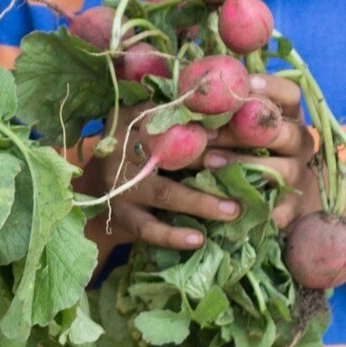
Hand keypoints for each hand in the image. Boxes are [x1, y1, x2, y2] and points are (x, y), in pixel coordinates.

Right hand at [84, 102, 245, 254]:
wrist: (101, 188)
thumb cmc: (143, 150)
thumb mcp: (153, 126)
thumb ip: (182, 116)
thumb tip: (232, 107)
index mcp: (129, 120)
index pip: (161, 114)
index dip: (193, 120)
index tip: (224, 128)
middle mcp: (119, 150)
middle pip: (164, 153)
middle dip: (206, 161)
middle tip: (244, 169)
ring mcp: (118, 185)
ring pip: (162, 192)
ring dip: (200, 202)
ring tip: (233, 210)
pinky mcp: (122, 215)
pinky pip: (148, 228)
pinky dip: (173, 235)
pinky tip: (198, 239)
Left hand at [204, 74, 318, 228]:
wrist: (284, 198)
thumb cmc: (252, 150)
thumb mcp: (244, 125)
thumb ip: (226, 109)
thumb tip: (186, 90)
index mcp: (290, 117)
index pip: (290, 94)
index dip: (271, 87)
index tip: (245, 83)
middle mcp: (300, 144)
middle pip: (285, 132)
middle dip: (246, 131)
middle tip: (209, 133)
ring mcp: (298, 176)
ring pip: (279, 169)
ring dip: (243, 164)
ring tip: (209, 162)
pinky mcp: (290, 208)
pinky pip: (272, 206)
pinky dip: (246, 201)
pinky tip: (221, 198)